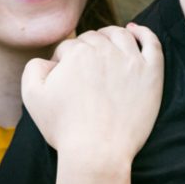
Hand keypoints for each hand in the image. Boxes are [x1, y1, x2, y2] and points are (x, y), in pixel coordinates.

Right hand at [22, 22, 163, 162]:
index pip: (68, 47)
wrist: (97, 153)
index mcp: (77, 52)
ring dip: (110, 35)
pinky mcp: (151, 73)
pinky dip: (144, 32)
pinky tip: (136, 30)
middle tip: (83, 71)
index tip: (63, 78)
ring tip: (106, 44)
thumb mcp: (32, 96)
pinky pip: (152, 43)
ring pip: (120, 35)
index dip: (62, 61)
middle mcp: (105, 50)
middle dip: (84, 49)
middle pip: (93, 39)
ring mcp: (131, 60)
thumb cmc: (64, 127)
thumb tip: (48, 60)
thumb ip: (33, 67)